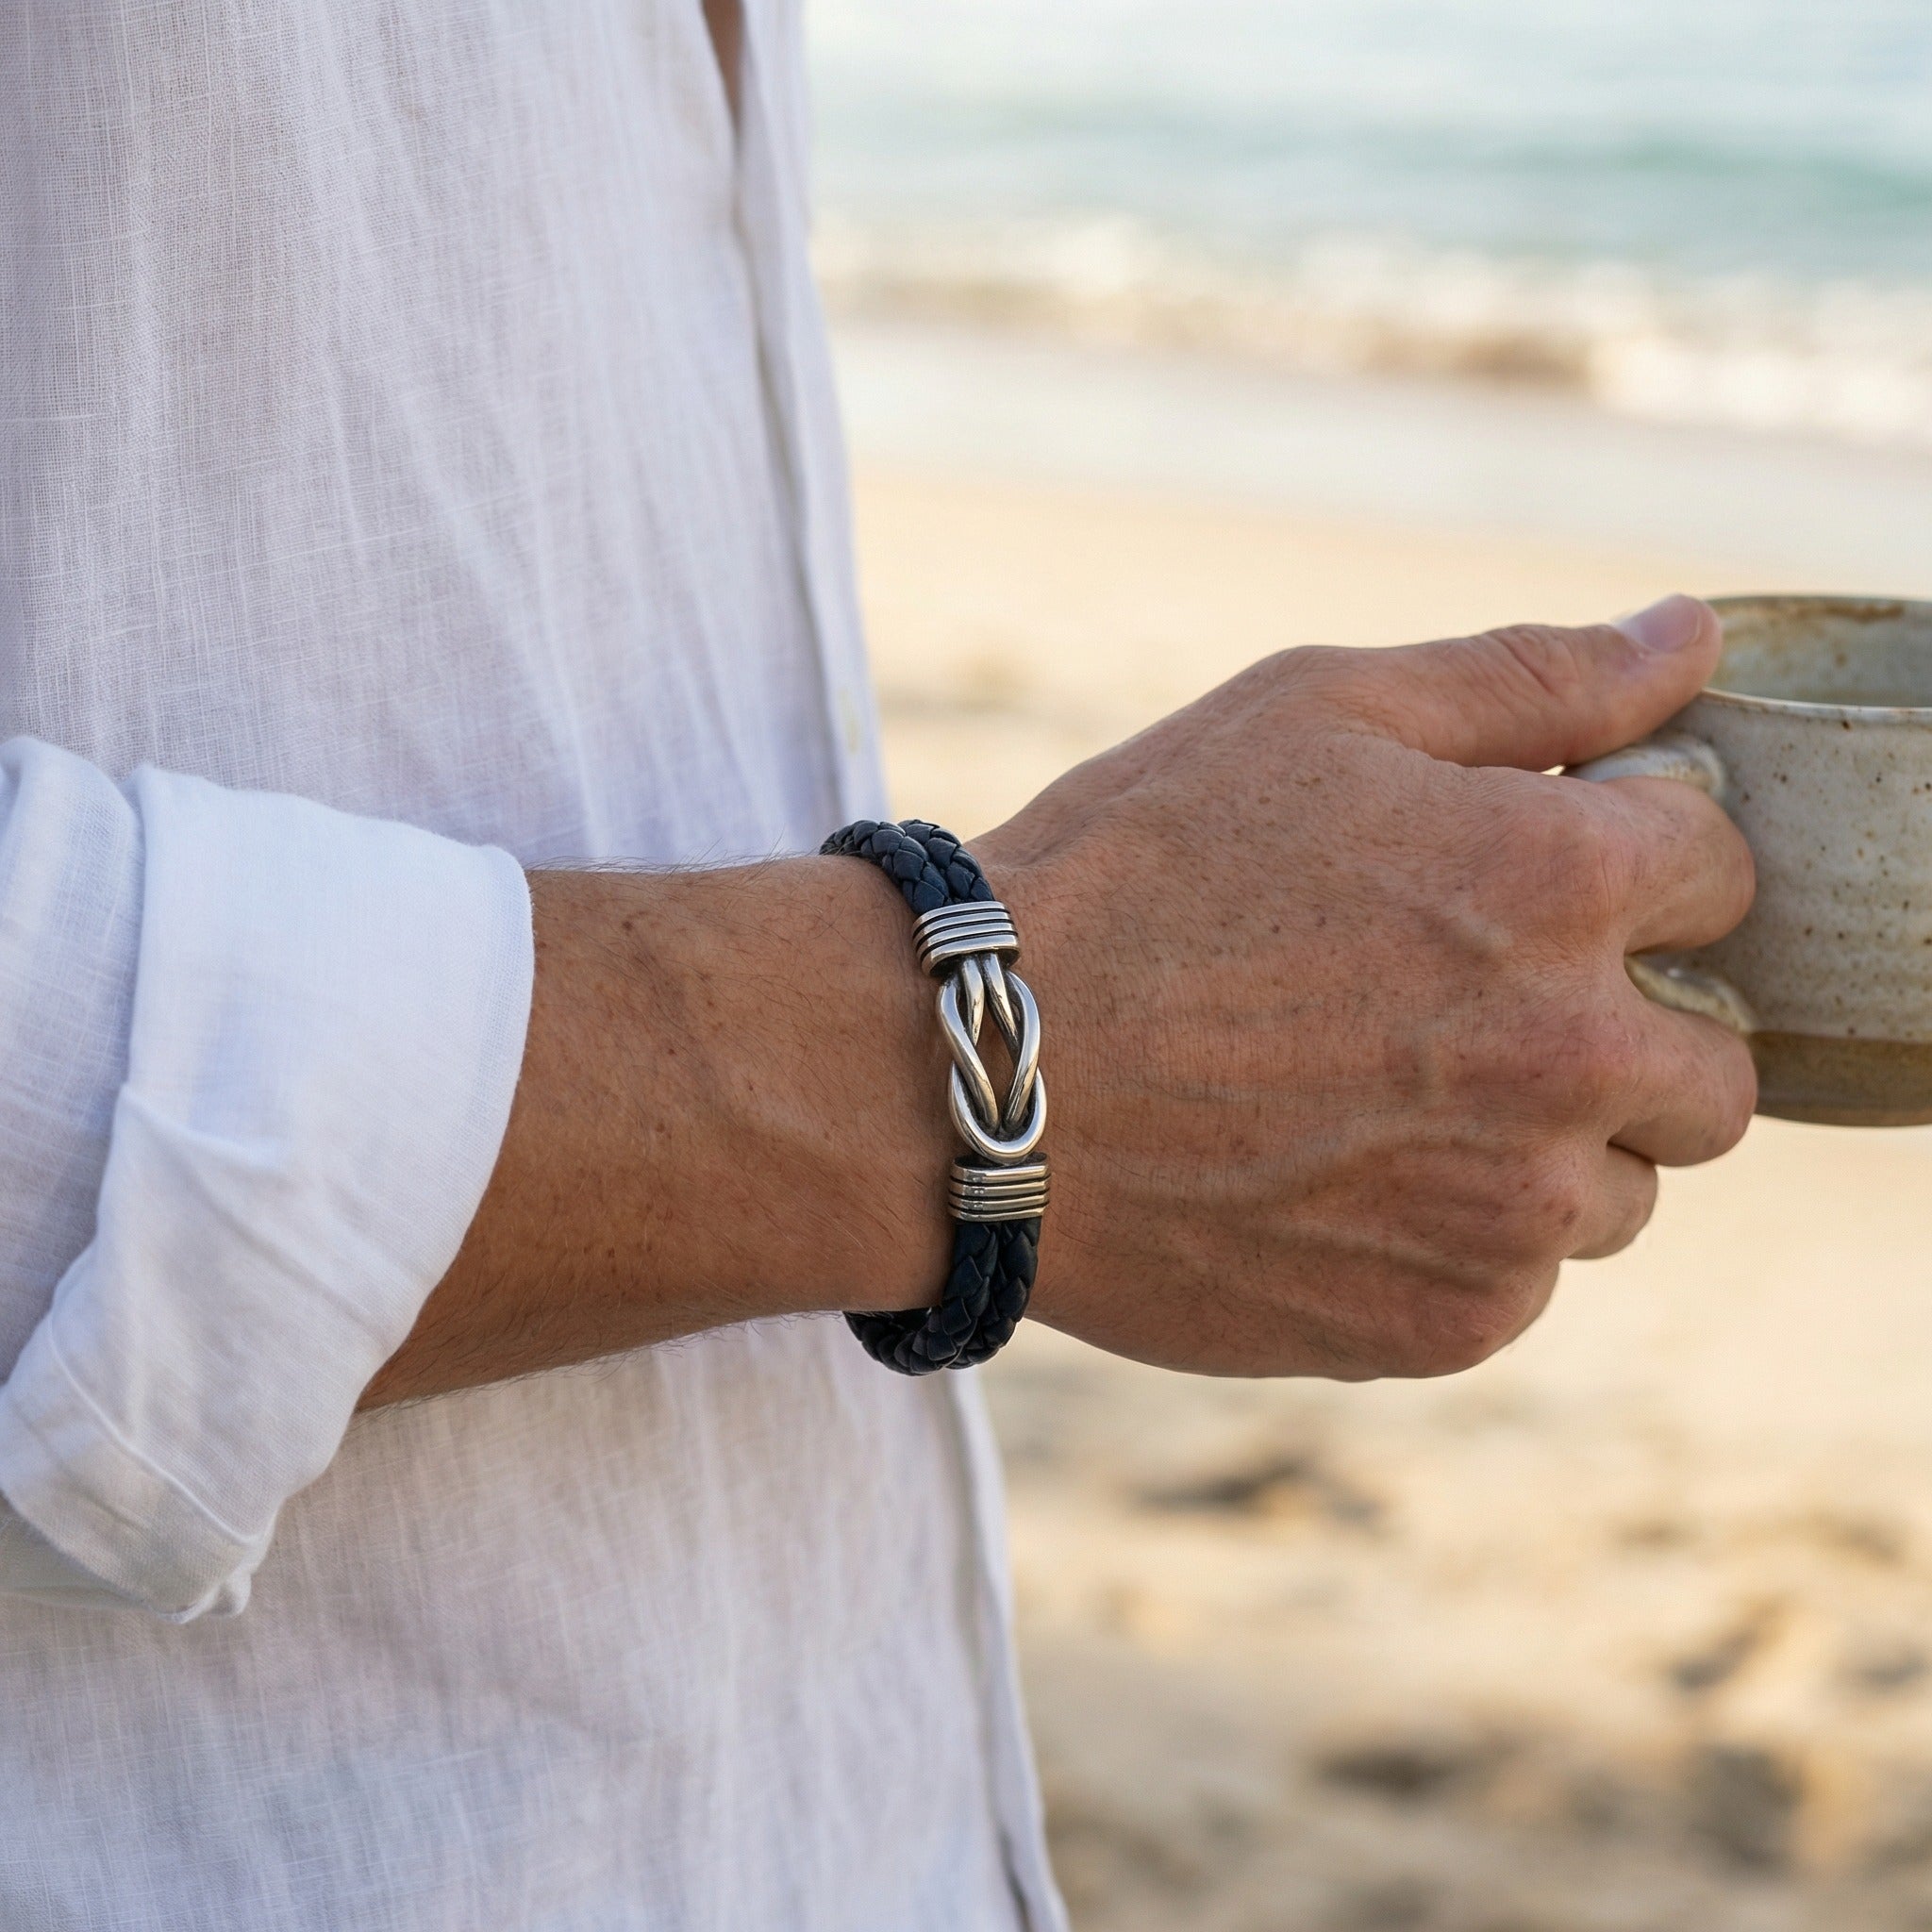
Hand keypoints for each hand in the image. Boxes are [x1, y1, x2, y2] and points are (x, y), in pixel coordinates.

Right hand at [979, 594, 1754, 1378]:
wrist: (975, 1077)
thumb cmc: (1132, 871)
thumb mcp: (1315, 713)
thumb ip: (1531, 679)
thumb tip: (1692, 638)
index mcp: (1562, 887)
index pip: (1722, 875)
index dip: (1629, 861)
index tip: (1532, 877)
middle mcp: (1571, 1061)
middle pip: (1712, 1068)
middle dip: (1626, 1025)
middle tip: (1469, 1007)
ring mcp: (1512, 1214)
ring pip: (1620, 1189)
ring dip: (1545, 1146)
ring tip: (1381, 1102)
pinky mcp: (1443, 1324)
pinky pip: (1516, 1282)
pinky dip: (1453, 1238)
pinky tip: (1331, 1182)